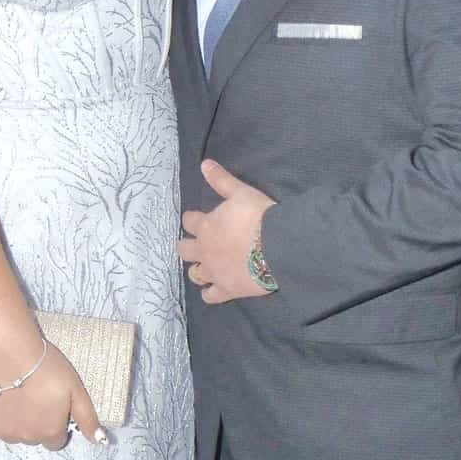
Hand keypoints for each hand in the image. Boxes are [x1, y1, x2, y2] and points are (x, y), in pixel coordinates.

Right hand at [0, 342, 107, 450]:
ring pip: (15, 434)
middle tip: (35, 395)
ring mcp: (6, 434)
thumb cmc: (46, 368)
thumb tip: (99, 441)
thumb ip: (87, 418)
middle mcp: (29, 439)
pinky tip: (1, 401)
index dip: (56, 422)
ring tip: (18, 394)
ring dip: (18, 421)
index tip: (53, 404)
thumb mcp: (76, 389)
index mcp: (51, 432)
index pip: (56, 439)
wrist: (10, 355)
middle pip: (35, 437)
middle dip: (37, 422)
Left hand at [178, 160, 275, 304]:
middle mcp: (204, 250)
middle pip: (184, 250)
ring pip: (194, 274)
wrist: (277, 247)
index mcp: (206, 226)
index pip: (189, 221)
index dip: (191, 219)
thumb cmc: (259, 217)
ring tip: (203, 267)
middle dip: (186, 246)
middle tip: (193, 244)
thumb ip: (221, 180)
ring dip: (197, 269)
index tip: (194, 219)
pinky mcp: (226, 290)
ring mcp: (214, 272)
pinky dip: (209, 293)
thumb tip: (204, 163)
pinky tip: (212, 290)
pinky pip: (210, 296)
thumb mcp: (241, 192)